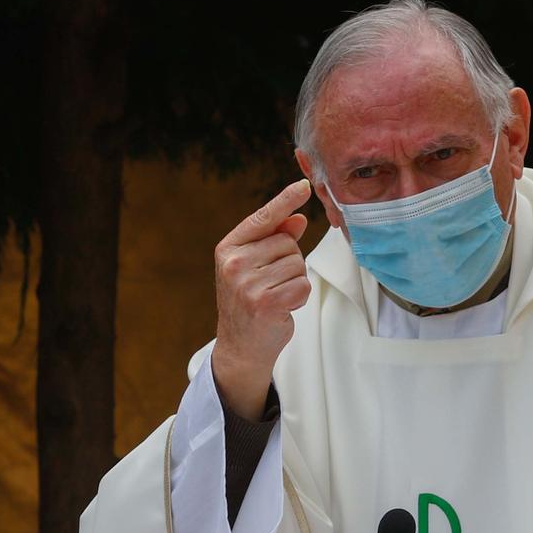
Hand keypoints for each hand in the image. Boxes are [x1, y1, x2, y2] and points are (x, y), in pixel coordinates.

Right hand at [212, 178, 311, 418]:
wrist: (240, 347)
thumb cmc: (249, 302)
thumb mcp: (254, 267)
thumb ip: (274, 240)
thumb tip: (298, 219)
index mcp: (228, 248)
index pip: (263, 218)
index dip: (285, 200)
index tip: (304, 185)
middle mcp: (234, 263)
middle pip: (288, 243)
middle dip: (289, 263)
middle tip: (270, 284)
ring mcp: (248, 284)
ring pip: (297, 265)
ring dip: (294, 282)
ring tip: (274, 297)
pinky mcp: (265, 303)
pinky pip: (302, 286)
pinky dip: (298, 298)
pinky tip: (281, 308)